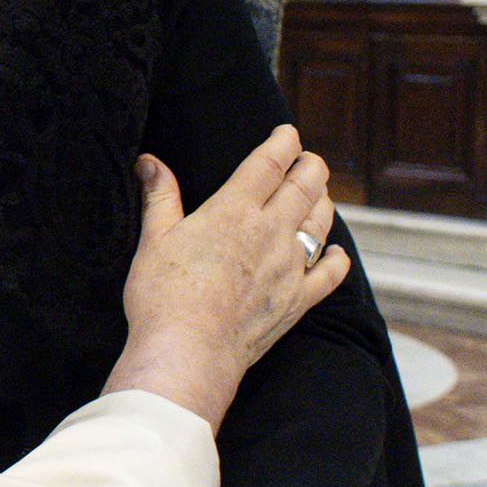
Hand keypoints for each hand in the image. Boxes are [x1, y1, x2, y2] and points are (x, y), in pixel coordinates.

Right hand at [105, 125, 348, 426]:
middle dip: (311, 166)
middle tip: (310, 159)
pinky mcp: (297, 302)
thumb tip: (149, 162)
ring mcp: (289, 268)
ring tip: (321, 194)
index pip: (269, 163)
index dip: (282, 142)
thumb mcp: (154, 240)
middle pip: (305, 187)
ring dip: (324, 203)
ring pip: (320, 223)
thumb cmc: (163, 297)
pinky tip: (337, 254)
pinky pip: (329, 275)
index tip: (288, 133)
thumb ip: (160, 197)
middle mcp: (270, 233)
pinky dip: (337, 260)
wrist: (189, 353)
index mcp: (234, 211)